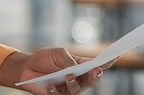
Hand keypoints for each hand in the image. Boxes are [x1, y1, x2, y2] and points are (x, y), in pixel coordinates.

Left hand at [0, 48, 115, 94]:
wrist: (26, 67)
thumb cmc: (45, 58)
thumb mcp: (57, 53)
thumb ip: (68, 59)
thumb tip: (77, 67)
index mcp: (80, 66)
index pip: (97, 64)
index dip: (108, 61)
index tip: (117, 55)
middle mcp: (77, 79)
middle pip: (92, 80)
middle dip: (96, 76)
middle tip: (97, 70)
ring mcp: (68, 88)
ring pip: (78, 89)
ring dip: (74, 83)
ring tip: (68, 76)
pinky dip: (55, 90)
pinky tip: (51, 85)